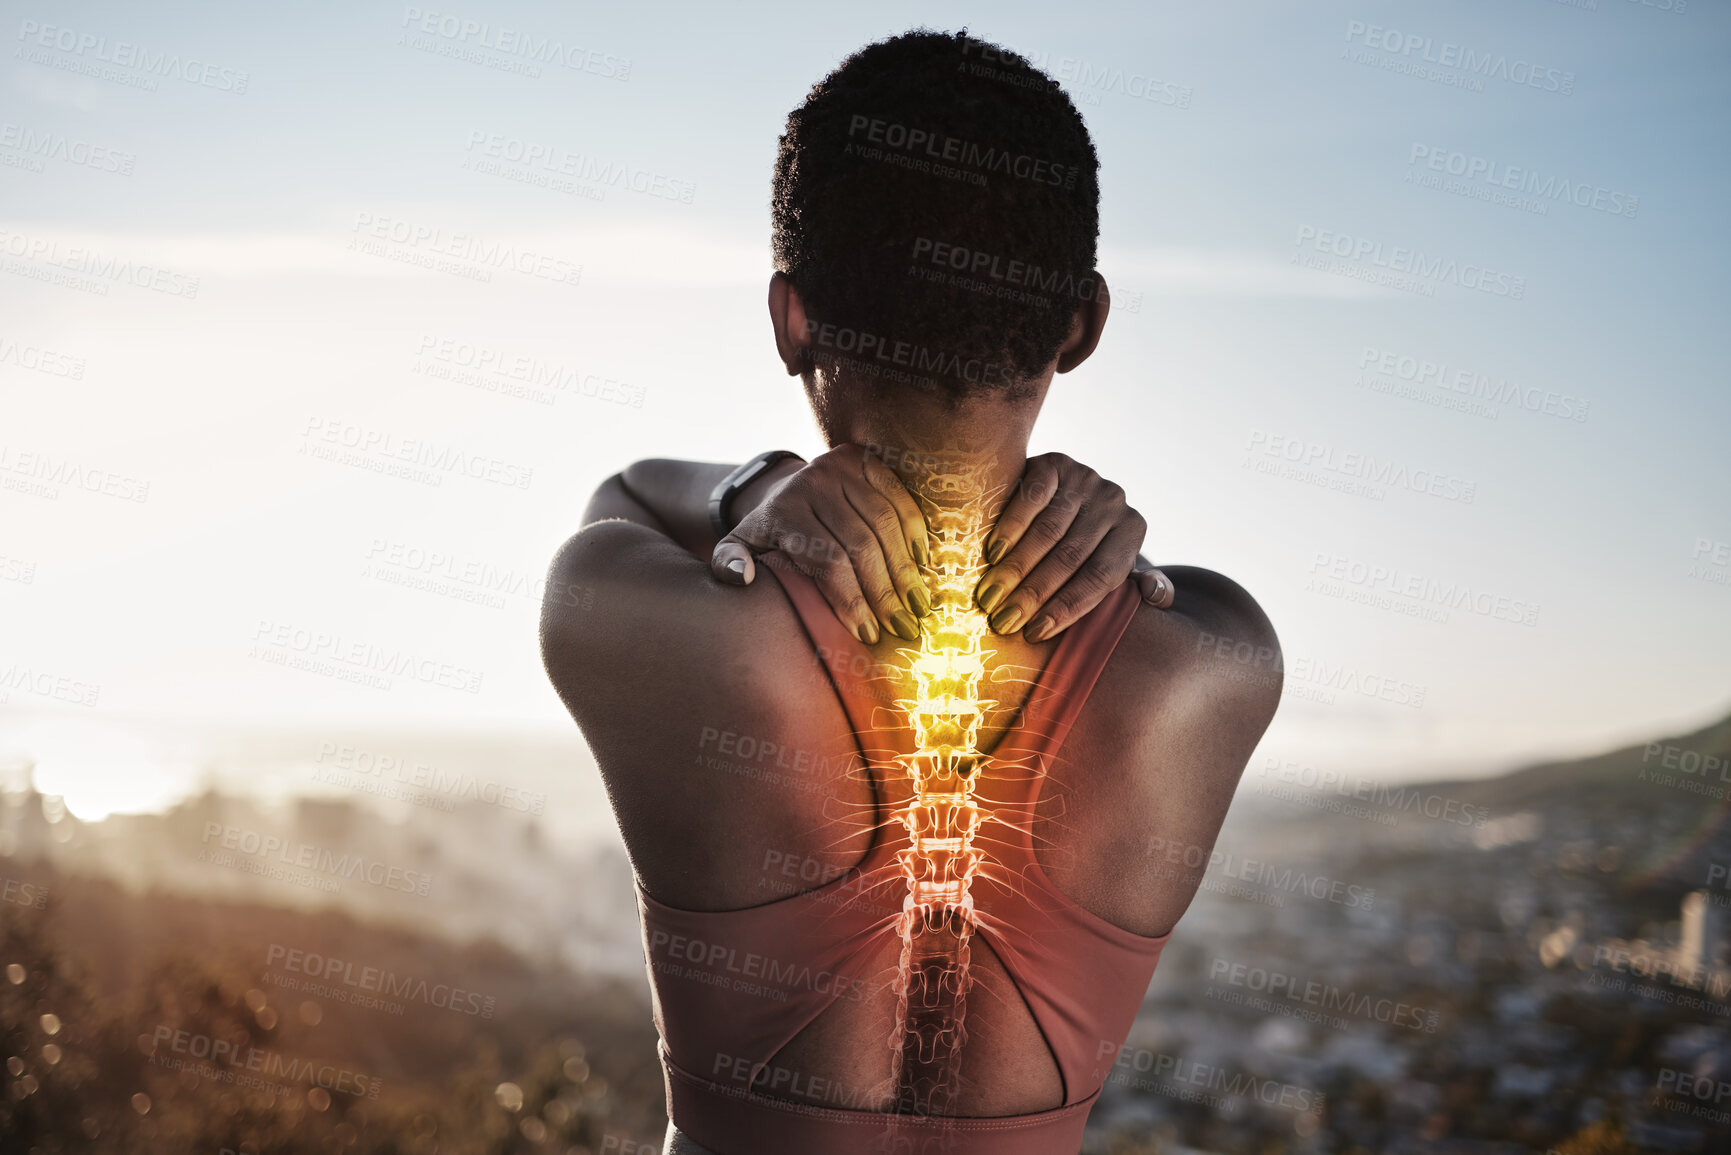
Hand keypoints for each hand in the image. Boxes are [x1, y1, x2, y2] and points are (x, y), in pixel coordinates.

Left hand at [710, 445, 930, 644]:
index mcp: (782, 510)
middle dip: (883, 591)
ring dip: (904, 567)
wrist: (783, 485)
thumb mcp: (739, 546)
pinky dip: (914, 530)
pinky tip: (921, 562)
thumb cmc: (769, 532)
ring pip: (883, 523)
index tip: (868, 633)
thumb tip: (742, 579)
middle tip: (902, 626)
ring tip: (918, 603)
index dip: (850, 599)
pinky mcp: (866, 459)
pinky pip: (898, 498)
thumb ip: (729, 564)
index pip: (826, 560)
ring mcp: (841, 467)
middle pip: (859, 544)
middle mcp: (812, 482)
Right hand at [974, 452, 1170, 642]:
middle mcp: (1114, 501)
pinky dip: (1010, 529)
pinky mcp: (1056, 463)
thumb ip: (1138, 586)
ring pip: (1048, 533)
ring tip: (991, 597)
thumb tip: (1156, 595)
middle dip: (1034, 594)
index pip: (1100, 577)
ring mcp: (1085, 479)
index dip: (1067, 607)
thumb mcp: (1112, 564)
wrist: (1060, 489)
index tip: (1035, 632)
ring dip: (1015, 569)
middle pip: (1071, 557)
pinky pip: (1031, 500)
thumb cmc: (1085, 544)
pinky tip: (993, 555)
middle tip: (1004, 621)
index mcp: (1132, 530)